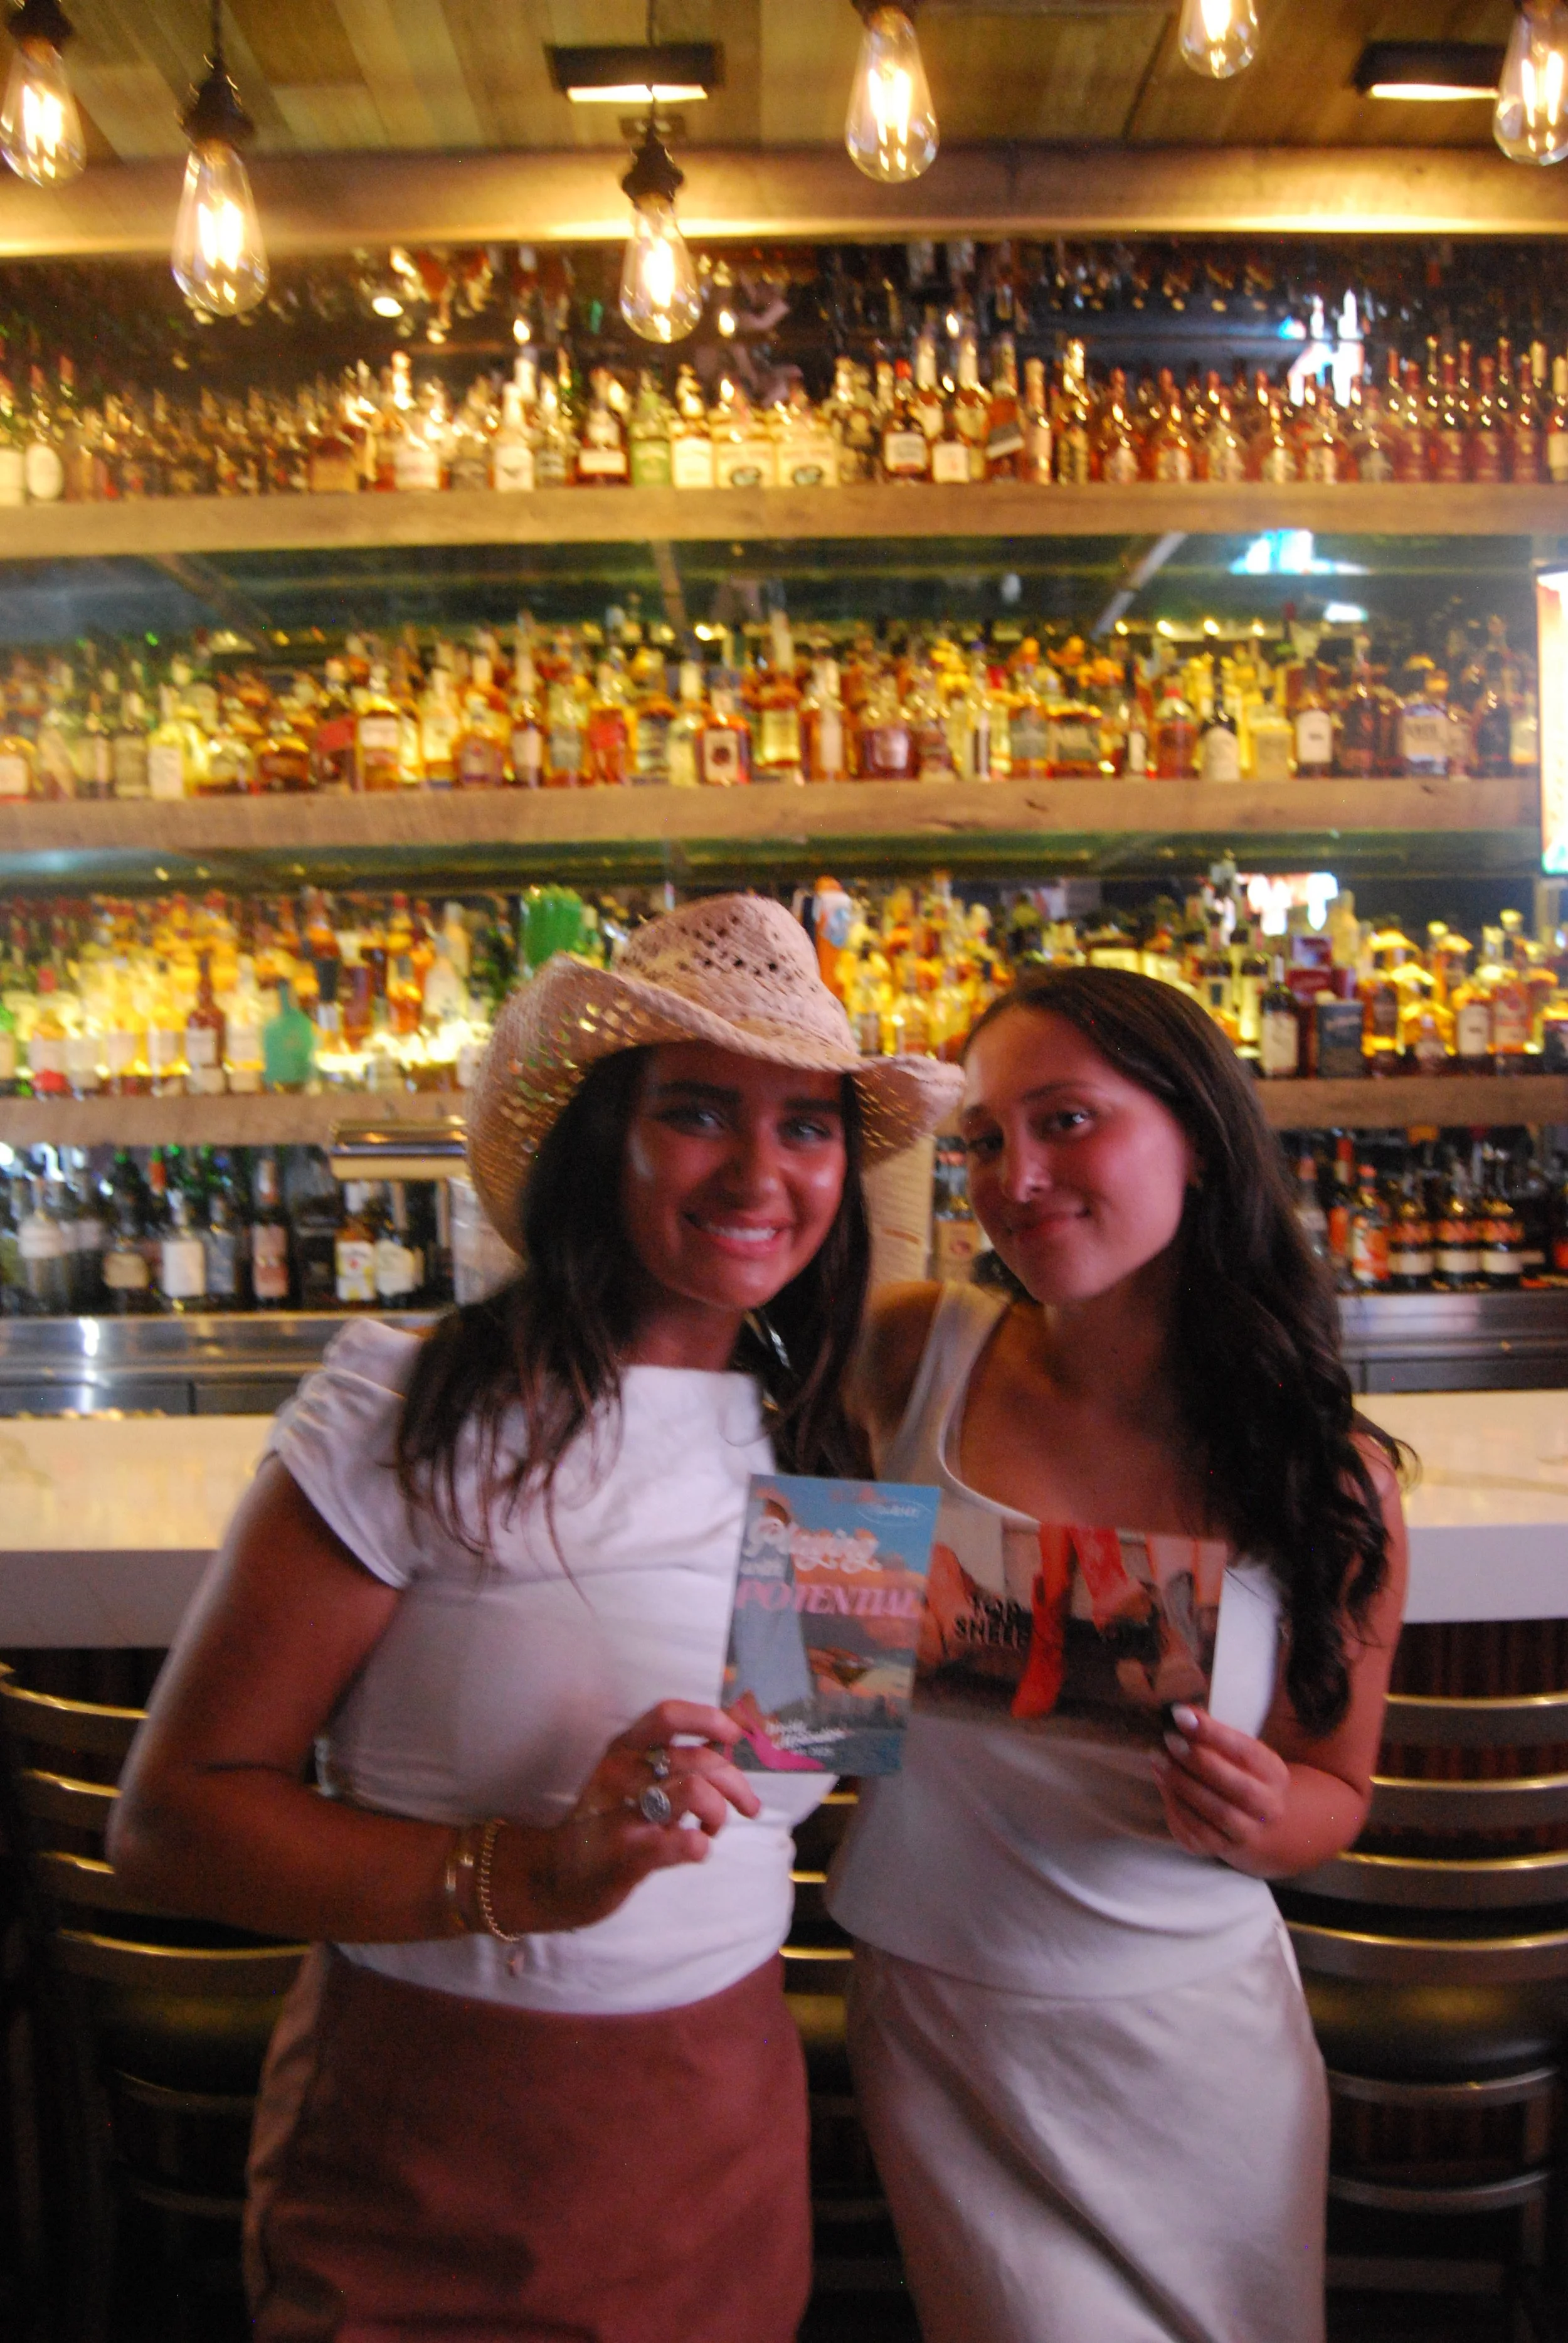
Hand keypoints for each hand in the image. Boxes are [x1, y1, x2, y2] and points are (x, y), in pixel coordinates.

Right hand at [490, 1700, 763, 1933]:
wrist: (549, 1876)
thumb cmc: (601, 1825)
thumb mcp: (630, 1781)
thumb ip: (672, 1762)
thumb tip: (723, 1739)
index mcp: (622, 1750)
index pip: (668, 1716)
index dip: (708, 1718)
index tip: (732, 1736)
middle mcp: (620, 1774)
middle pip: (698, 1760)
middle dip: (736, 1783)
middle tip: (748, 1805)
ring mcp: (622, 1814)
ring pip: (695, 1792)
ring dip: (718, 1812)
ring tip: (712, 1829)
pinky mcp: (626, 1855)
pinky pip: (678, 1842)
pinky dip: (699, 1844)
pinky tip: (697, 1847)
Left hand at [1153, 1703, 1290, 1876]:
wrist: (1265, 1826)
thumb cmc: (1245, 1777)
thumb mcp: (1242, 1754)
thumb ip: (1217, 1735)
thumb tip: (1184, 1712)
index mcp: (1274, 1774)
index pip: (1247, 1753)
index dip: (1214, 1734)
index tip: (1182, 1715)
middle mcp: (1268, 1807)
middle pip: (1235, 1787)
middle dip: (1197, 1761)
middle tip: (1168, 1739)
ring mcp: (1248, 1833)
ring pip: (1216, 1813)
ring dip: (1182, 1784)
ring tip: (1158, 1759)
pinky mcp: (1224, 1850)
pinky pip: (1198, 1834)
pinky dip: (1176, 1808)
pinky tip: (1162, 1783)